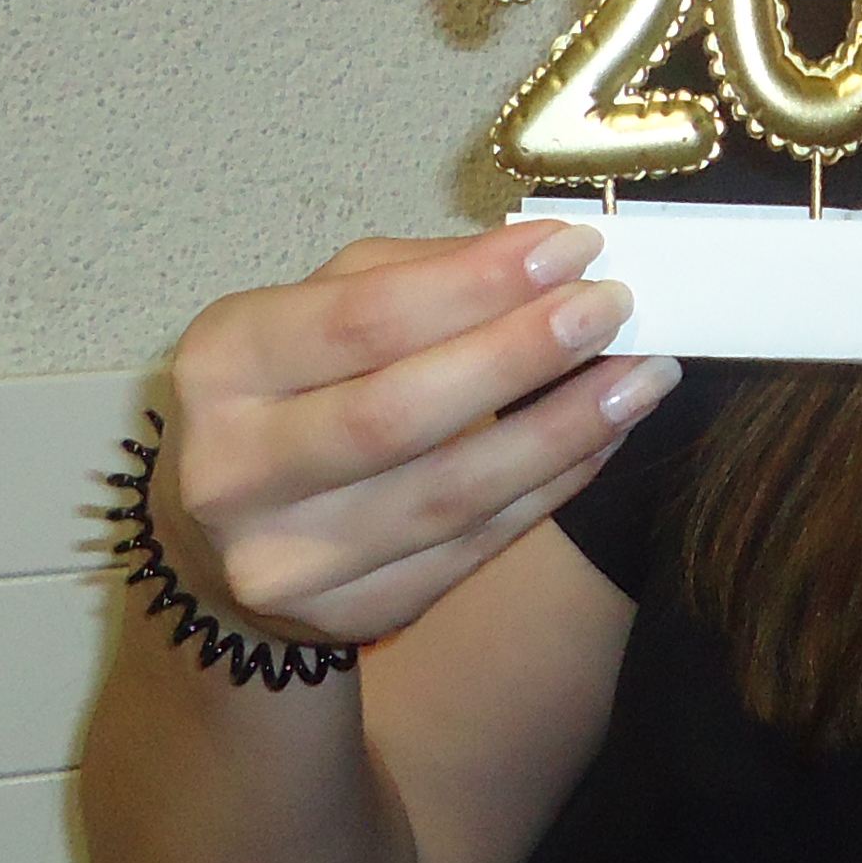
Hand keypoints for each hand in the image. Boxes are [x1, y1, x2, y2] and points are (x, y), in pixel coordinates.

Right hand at [154, 218, 673, 649]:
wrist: (222, 539)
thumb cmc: (290, 393)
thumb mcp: (317, 311)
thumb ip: (415, 275)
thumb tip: (539, 252)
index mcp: (222, 365)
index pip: (362, 319)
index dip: (476, 284)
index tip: (571, 248)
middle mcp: (236, 471)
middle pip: (400, 413)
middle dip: (521, 355)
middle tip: (610, 309)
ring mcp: (286, 559)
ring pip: (449, 494)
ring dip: (561, 430)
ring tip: (639, 377)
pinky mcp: (346, 615)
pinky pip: (472, 548)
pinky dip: (550, 489)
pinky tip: (603, 439)